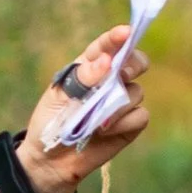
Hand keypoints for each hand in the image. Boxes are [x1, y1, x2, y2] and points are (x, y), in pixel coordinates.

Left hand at [21, 23, 151, 192]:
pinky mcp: (130, 124)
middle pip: (135, 62)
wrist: (50, 159)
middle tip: (122, 76)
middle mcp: (110, 81)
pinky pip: (140, 116)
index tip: (126, 32)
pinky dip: (124, 123)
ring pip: (137, 92)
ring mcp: (122, 102)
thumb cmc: (51, 122)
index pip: (106, 47)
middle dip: (133, 64)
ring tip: (94, 122)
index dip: (118, 38)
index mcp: (89, 67)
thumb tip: (105, 61)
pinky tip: (105, 132)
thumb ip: (82, 78)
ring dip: (117, 106)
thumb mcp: (58, 97)